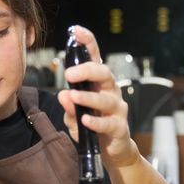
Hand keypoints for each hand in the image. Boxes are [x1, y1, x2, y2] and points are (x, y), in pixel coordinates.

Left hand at [58, 25, 138, 168]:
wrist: (111, 152)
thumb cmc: (92, 127)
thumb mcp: (75, 116)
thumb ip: (69, 106)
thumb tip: (63, 94)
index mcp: (98, 84)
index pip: (95, 58)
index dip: (88, 43)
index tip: (76, 31)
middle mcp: (110, 92)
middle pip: (104, 74)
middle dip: (87, 70)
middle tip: (69, 73)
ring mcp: (117, 110)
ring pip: (106, 99)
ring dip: (89, 98)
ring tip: (74, 97)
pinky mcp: (120, 128)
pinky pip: (109, 124)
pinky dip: (96, 122)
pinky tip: (85, 120)